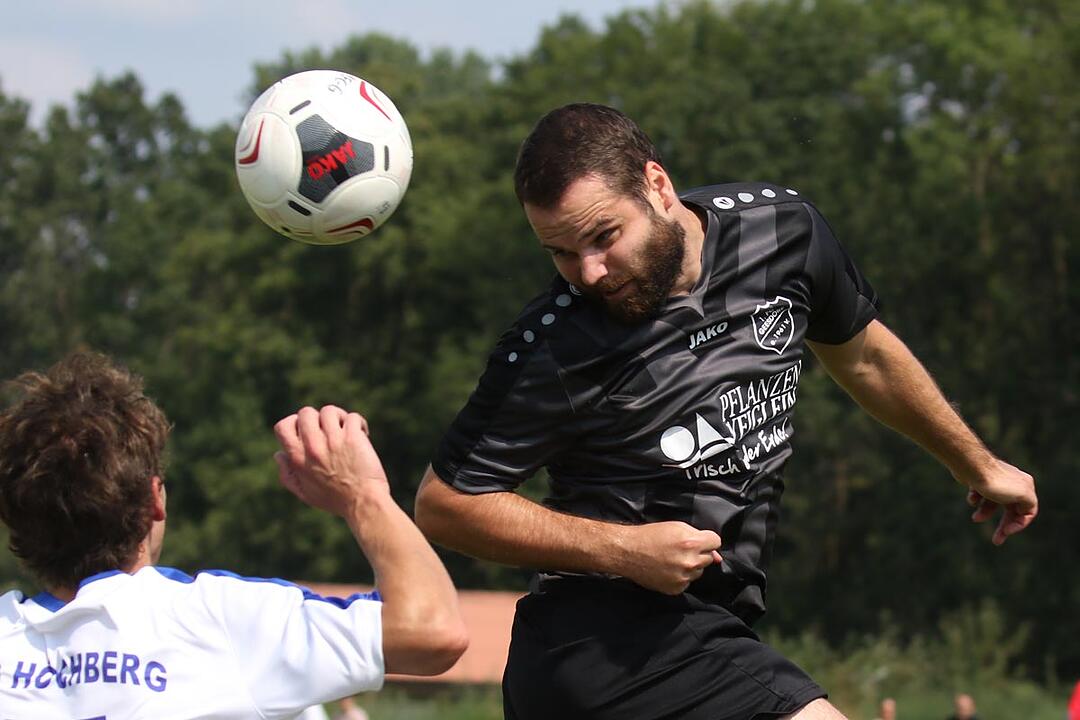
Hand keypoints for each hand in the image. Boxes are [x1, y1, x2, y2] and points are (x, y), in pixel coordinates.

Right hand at [273, 405, 389, 516]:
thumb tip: (279, 454)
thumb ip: (287, 475)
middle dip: (317, 418)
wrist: (363, 503)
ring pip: (329, 410)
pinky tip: (362, 433)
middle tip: (328, 430)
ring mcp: (333, 440)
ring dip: (339, 418)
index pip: (282, 426)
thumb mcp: (304, 493)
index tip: (307, 431)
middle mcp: (313, 447)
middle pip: (306, 412)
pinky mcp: (353, 438)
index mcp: (298, 458)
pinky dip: (358, 422)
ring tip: (346, 430)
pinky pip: (352, 417)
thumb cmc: (335, 500)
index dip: (294, 423)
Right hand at [616, 521, 722, 594]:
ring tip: (671, 560)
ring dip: (690, 566)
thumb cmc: (650, 536)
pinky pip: (687, 582)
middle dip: (698, 554)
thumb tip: (717, 555)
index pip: (716, 542)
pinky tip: (667, 570)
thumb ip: (699, 537)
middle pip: (708, 558)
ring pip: (698, 572)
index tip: (698, 541)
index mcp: (691, 543)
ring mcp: (683, 577)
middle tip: (680, 550)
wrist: (627, 552)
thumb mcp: (676, 527)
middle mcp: (690, 562)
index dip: (707, 541)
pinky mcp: (676, 589)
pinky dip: (680, 577)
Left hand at [963, 458, 1036, 544]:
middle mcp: (1013, 483)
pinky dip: (976, 500)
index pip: (1028, 511)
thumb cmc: (995, 482)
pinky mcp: (980, 480)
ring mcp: (996, 481)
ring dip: (985, 513)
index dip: (1019, 524)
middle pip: (1011, 510)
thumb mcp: (1022, 495)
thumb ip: (1029, 505)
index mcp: (1025, 486)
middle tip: (996, 541)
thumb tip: (1025, 511)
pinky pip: (980, 496)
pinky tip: (971, 497)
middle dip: (1003, 526)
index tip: (1007, 532)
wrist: (970, 466)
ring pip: (993, 504)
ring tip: (975, 518)